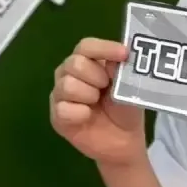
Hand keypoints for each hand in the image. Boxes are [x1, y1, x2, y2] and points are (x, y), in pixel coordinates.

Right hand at [50, 38, 145, 167]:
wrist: (123, 141)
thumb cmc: (124, 108)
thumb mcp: (129, 87)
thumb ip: (121, 71)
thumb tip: (115, 60)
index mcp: (87, 61)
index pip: (86, 46)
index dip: (104, 48)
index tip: (123, 54)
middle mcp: (69, 73)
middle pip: (75, 63)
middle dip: (96, 76)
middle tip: (106, 88)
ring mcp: (60, 94)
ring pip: (67, 85)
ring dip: (88, 95)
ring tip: (97, 104)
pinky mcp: (57, 115)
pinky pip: (64, 109)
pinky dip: (81, 113)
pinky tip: (88, 117)